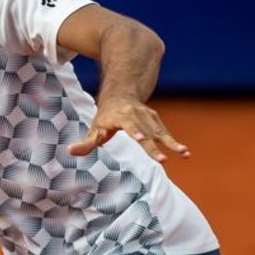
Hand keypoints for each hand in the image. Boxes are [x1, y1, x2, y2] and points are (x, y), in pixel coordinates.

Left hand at [67, 97, 190, 162]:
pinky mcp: (156, 120)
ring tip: (183, 154)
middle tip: (162, 160)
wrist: (122, 94)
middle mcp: (137, 115)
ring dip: (172, 143)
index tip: (142, 138)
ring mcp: (148, 117)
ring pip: (160, 131)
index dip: (136, 131)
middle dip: (154, 146)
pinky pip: (166, 133)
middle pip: (147, 132)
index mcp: (121, 116)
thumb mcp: (95, 127)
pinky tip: (185, 152)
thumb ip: (86, 142)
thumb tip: (70, 151)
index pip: (129, 125)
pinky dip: (174, 142)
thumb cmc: (106, 116)